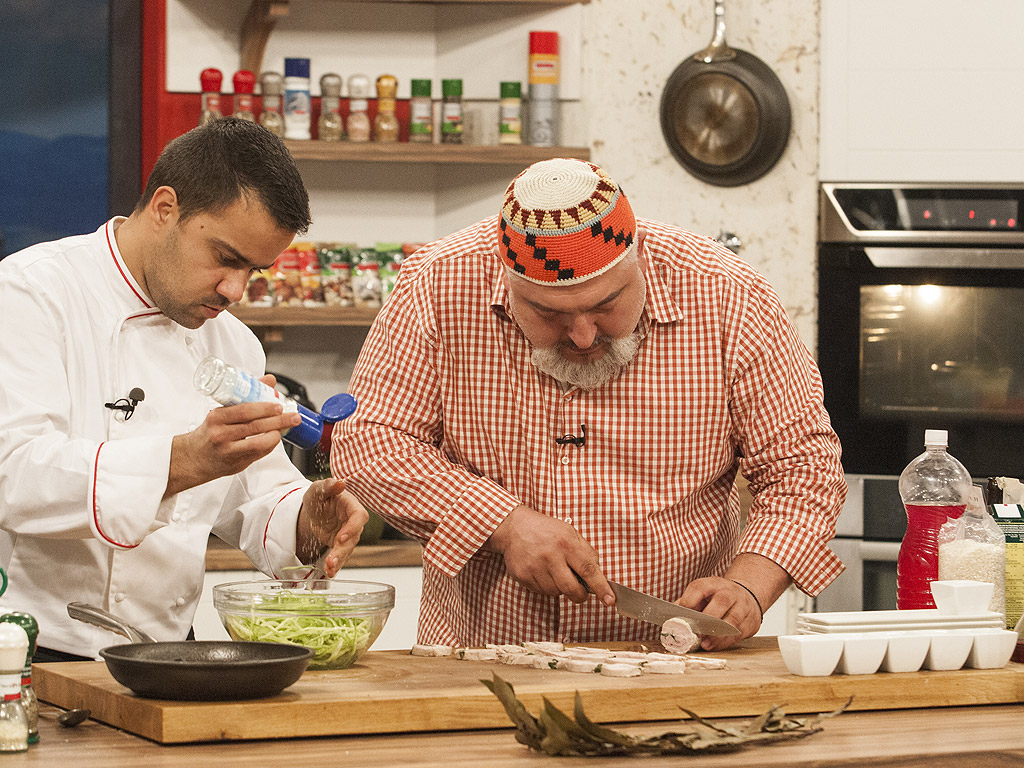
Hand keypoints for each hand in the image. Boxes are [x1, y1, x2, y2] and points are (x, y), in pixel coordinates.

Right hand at [166, 395, 300, 497]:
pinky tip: (275, 438)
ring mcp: (228, 451)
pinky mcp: (236, 464)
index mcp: (216, 418)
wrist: (194, 458)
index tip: (279, 405)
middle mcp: (221, 434)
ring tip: (287, 427)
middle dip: (279, 421)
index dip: (264, 408)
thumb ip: (246, 396)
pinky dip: (270, 445)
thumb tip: (269, 380)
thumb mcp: (222, 412)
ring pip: (259, 442)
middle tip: (294, 416)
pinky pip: (259, 454)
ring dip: (277, 434)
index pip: (244, 411)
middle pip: (255, 426)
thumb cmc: (210, 432)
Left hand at [297, 478, 368, 575]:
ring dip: (339, 560)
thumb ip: (328, 486)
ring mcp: (348, 535)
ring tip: (329, 569)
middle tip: (332, 560)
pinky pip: (341, 557)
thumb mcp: (318, 489)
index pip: (359, 517)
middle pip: (354, 537)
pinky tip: (329, 572)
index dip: (352, 528)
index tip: (340, 537)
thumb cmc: (319, 497)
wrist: (313, 511)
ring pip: (347, 550)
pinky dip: (335, 565)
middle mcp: (352, 522)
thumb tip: (340, 483)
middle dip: (343, 550)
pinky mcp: (340, 545)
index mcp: (351, 506)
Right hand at [486, 505, 613, 605]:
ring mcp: (535, 567)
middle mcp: (551, 555)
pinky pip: (542, 592)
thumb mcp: (570, 533)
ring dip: (560, 588)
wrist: (514, 527)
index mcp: (566, 543)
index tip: (609, 600)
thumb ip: (586, 552)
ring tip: (555, 571)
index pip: (588, 570)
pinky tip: (543, 572)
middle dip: (580, 595)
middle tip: (580, 591)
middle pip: (572, 589)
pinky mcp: (523, 576)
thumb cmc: (546, 530)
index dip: (601, 587)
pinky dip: (546, 587)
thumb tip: (598, 574)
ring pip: (556, 593)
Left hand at [677, 577, 761, 650]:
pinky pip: (738, 633)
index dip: (689, 600)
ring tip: (705, 644)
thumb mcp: (702, 595)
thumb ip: (686, 605)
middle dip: (708, 619)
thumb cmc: (716, 599)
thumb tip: (669, 619)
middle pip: (721, 601)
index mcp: (712, 584)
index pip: (700, 587)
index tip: (681, 614)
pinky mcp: (750, 621)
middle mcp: (729, 592)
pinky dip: (725, 642)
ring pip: (732, 619)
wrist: (746, 596)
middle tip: (696, 632)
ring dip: (718, 634)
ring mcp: (743, 606)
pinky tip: (715, 646)